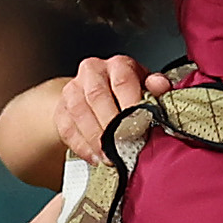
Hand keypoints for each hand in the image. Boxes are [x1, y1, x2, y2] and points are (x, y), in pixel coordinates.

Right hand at [56, 54, 156, 169]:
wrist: (99, 96)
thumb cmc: (129, 94)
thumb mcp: (148, 89)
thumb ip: (157, 89)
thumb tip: (161, 86)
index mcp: (118, 65)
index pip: (123, 81)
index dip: (131, 106)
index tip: (140, 128)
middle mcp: (93, 72)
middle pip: (98, 97)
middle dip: (111, 126)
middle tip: (124, 147)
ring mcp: (73, 89)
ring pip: (79, 112)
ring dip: (96, 139)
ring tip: (110, 157)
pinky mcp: (60, 109)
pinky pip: (67, 128)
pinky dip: (82, 146)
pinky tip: (96, 158)